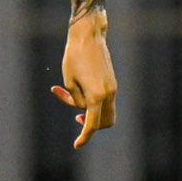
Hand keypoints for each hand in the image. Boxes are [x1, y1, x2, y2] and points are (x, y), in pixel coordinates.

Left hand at [53, 10, 117, 149]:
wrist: (88, 35)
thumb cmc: (74, 56)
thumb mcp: (69, 81)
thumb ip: (76, 99)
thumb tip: (83, 108)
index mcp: (96, 96)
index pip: (92, 124)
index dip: (84, 137)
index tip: (77, 145)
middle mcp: (108, 94)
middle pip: (105, 123)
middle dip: (92, 125)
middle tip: (76, 118)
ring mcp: (113, 88)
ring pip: (107, 112)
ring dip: (93, 113)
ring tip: (74, 98)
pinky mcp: (112, 81)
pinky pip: (105, 100)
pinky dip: (94, 101)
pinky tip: (78, 86)